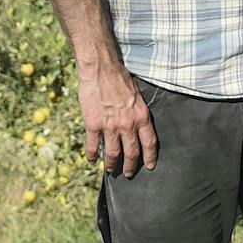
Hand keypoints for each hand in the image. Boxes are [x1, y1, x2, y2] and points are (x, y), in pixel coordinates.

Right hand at [77, 59, 158, 176]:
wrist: (100, 69)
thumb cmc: (119, 77)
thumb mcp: (137, 94)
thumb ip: (137, 111)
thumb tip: (138, 123)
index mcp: (141, 117)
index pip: (149, 143)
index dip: (149, 157)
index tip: (149, 166)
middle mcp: (127, 125)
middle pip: (131, 153)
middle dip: (130, 166)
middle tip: (128, 174)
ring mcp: (110, 127)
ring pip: (113, 153)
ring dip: (111, 164)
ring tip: (110, 170)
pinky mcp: (93, 125)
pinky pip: (93, 146)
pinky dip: (93, 155)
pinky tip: (92, 160)